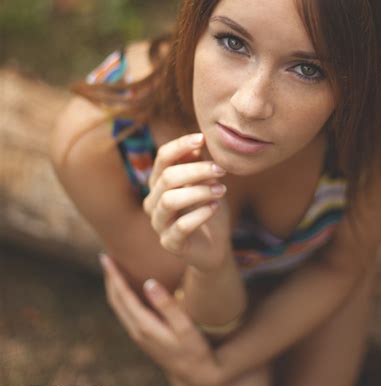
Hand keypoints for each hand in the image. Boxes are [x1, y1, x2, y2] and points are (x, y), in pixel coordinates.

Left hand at [100, 252, 224, 385]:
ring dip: (114, 288)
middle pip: (116, 301)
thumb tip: (148, 283)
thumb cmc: (196, 348)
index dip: (114, 276)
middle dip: (110, 279)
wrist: (198, 375)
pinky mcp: (144, 336)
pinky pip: (126, 312)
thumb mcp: (185, 327)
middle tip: (106, 258)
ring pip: (119, 308)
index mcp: (145, 326)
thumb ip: (167, 305)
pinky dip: (122, 297)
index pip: (123, 296)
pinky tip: (127, 288)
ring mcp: (139, 335)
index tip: (106, 258)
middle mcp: (137, 331)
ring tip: (113, 270)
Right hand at [142, 133, 231, 271]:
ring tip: (221, 189)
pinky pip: (181, 226)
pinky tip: (215, 208)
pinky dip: (200, 214)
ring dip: (199, 191)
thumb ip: (199, 163)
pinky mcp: (169, 243)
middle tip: (222, 169)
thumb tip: (200, 140)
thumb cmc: (207, 208)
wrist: (213, 246)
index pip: (163, 157)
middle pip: (167, 177)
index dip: (181, 146)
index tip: (202, 138)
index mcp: (159, 182)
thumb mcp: (206, 182)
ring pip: (170, 200)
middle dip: (196, 170)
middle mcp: (153, 201)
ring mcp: (159, 223)